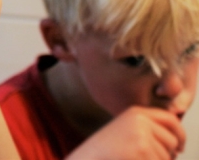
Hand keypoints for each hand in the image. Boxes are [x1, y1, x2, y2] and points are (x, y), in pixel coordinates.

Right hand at [66, 107, 184, 159]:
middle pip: (172, 140)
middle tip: (145, 158)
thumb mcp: (126, 131)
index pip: (170, 120)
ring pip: (167, 157)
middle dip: (166, 154)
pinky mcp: (142, 150)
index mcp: (136, 112)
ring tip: (132, 159)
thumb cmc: (105, 151)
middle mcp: (140, 120)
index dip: (180, 134)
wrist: (87, 158)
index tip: (180, 146)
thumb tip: (177, 142)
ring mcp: (142, 135)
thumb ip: (148, 130)